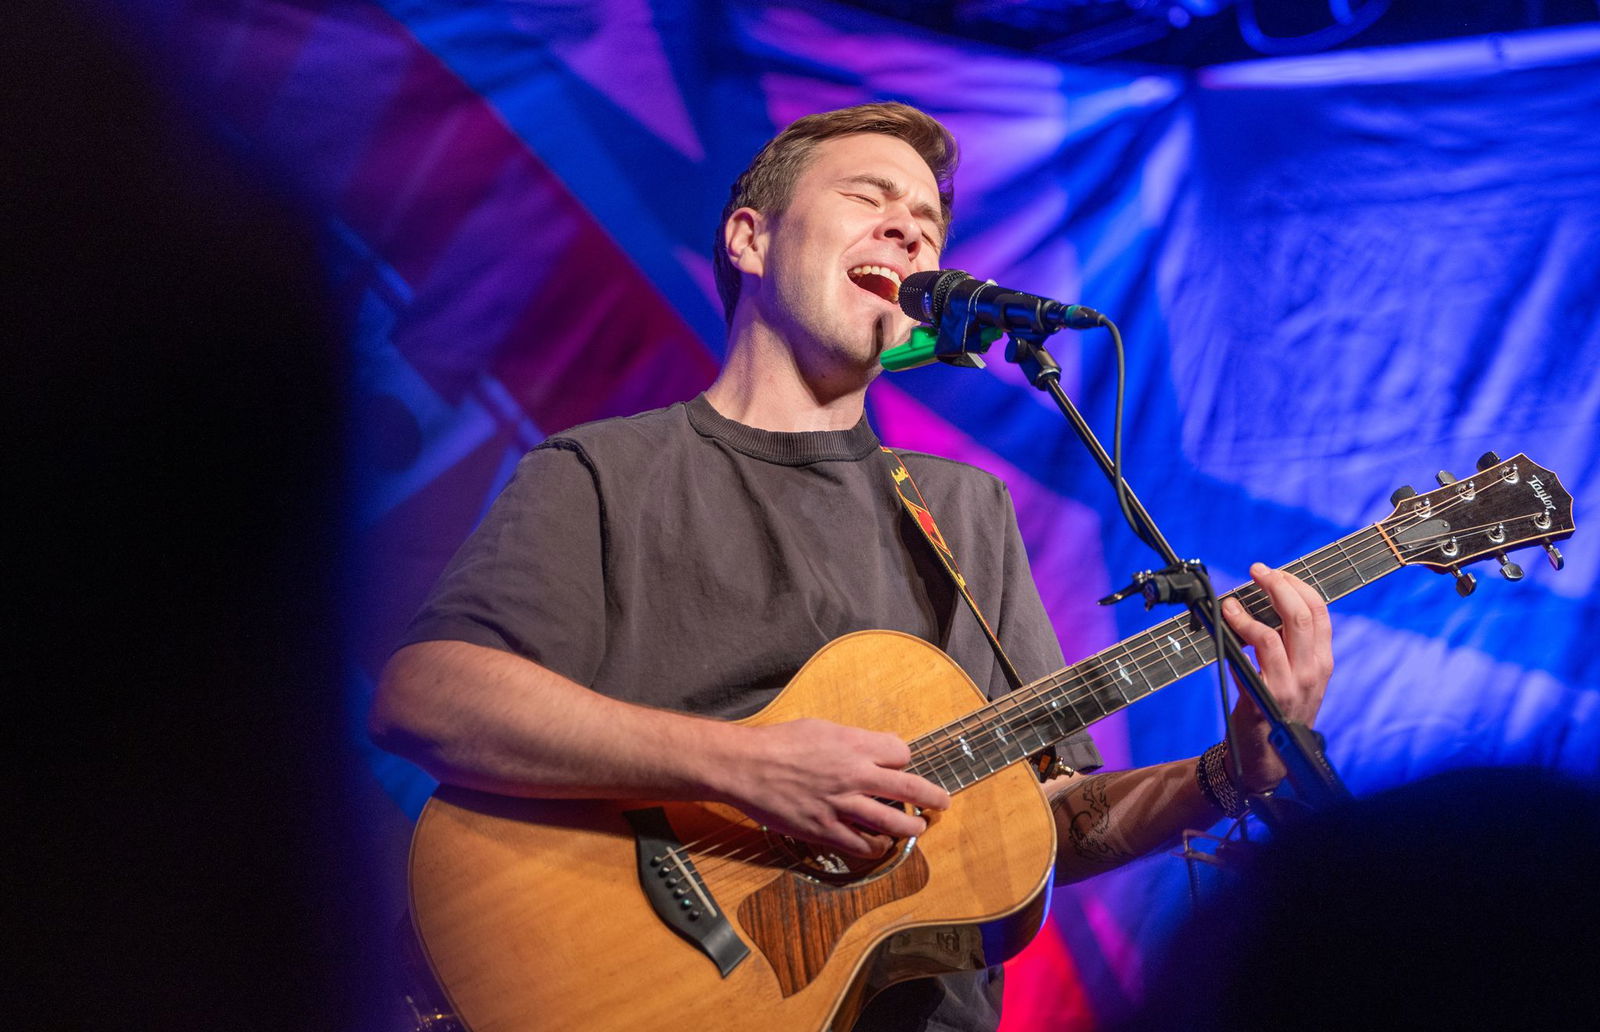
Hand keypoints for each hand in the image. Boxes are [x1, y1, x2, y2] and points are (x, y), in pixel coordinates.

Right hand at [721, 718, 951, 857]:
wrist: (745, 766)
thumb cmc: (778, 742)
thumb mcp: (820, 727)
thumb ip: (850, 739)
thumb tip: (870, 746)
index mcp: (854, 744)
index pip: (900, 753)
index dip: (903, 760)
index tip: (899, 765)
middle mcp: (855, 774)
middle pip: (910, 787)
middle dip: (933, 796)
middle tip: (942, 802)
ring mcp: (842, 804)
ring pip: (893, 821)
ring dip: (912, 827)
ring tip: (918, 828)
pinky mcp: (825, 829)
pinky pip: (862, 845)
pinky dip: (876, 847)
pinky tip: (879, 845)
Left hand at [1220, 563, 1332, 792]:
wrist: (1267, 757)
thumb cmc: (1276, 709)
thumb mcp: (1296, 675)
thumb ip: (1290, 645)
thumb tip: (1267, 602)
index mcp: (1322, 661)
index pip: (1319, 611)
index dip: (1297, 585)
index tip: (1276, 572)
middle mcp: (1313, 670)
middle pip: (1301, 614)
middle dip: (1278, 585)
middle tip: (1257, 570)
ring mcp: (1292, 684)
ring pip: (1275, 632)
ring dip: (1248, 611)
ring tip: (1231, 602)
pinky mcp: (1266, 696)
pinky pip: (1252, 654)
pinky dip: (1238, 631)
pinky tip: (1226, 622)